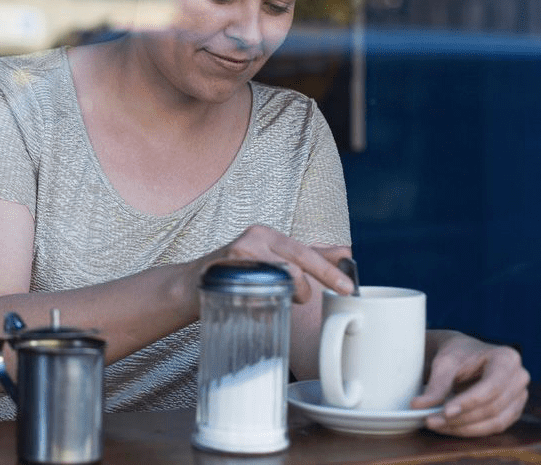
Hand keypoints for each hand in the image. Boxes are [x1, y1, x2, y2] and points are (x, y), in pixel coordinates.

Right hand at [192, 225, 353, 304]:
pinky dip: (260, 306)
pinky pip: (256, 293)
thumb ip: (309, 256)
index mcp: (269, 235)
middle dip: (305, 289)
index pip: (307, 252)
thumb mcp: (274, 261)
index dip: (329, 271)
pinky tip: (253, 305)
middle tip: (302, 299)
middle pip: (296, 265)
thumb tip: (345, 253)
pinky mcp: (225, 269)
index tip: (348, 288)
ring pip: (279, 277)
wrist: (191, 285)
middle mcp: (254, 238)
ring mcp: (238, 253)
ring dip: (283, 296)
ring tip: (273, 299)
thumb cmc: (237, 274)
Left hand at [412, 332, 529, 436]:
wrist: (465, 355)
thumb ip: (436, 385)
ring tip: (436, 425)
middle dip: (461, 418)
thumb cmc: (457, 354)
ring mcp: (519, 397)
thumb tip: (419, 406)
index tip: (445, 411)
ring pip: (495, 422)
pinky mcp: (513, 411)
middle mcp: (519, 378)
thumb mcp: (445, 363)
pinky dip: (470, 430)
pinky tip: (448, 427)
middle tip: (431, 420)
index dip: (468, 402)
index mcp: (507, 359)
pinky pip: (494, 427)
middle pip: (493, 407)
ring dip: (464, 428)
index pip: (491, 386)